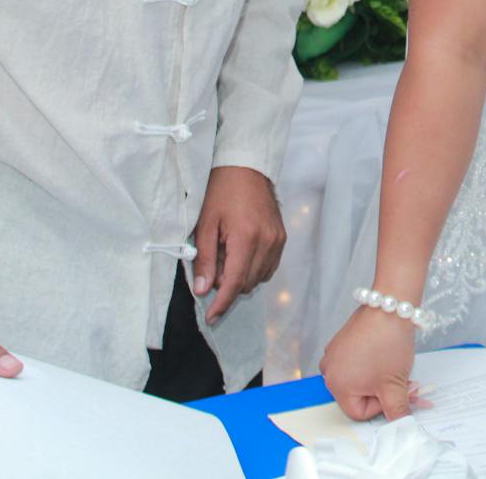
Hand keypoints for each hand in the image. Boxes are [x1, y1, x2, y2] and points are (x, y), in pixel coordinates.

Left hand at [192, 166, 286, 323]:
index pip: (234, 282)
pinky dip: (253, 269)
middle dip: (228, 286)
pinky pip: (268, 267)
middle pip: (247, 284)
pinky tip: (241, 255)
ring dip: (241, 278)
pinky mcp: (282, 238)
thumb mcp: (205, 224)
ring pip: (259, 278)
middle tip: (212, 267)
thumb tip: (203, 290)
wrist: (247, 167)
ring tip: (226, 256)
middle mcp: (268, 242)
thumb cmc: (221, 192)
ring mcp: (278, 240)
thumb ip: (204, 259)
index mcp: (246, 238)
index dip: (222, 303)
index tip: (211, 317)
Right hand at [320, 305, 418, 421]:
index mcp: (337, 386)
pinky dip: (370, 363)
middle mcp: (329, 371)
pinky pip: (355, 363)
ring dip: (376, 378)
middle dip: (380, 391)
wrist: (391, 307)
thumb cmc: (389, 344)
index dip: (381, 405)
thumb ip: (396, 411)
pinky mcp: (341, 342)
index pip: (359, 413)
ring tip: (392, 365)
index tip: (395, 390)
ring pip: (357, 380)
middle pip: (356, 396)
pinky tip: (383, 351)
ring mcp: (333, 354)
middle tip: (399, 380)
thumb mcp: (395, 384)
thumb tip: (400, 427)